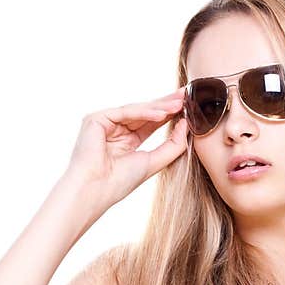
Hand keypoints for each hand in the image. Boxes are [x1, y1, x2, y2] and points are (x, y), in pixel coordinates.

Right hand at [62, 86, 188, 210]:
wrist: (95, 191)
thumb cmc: (119, 182)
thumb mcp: (154, 162)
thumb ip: (173, 145)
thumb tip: (186, 124)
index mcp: (127, 141)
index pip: (152, 122)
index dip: (170, 114)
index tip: (189, 105)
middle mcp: (115, 129)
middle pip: (146, 112)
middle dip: (167, 103)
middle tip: (187, 93)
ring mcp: (105, 122)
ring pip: (137, 110)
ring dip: (160, 107)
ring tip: (180, 104)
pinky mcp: (96, 118)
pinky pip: (125, 111)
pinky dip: (144, 112)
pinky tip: (162, 114)